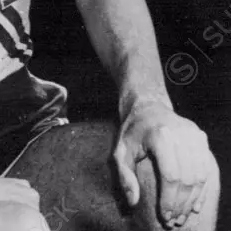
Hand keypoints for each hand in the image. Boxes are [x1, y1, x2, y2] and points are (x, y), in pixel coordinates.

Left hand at [114, 101, 213, 227]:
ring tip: (183, 215)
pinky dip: (202, 188)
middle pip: (187, 178)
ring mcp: (194, 135)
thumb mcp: (120, 151)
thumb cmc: (132, 133)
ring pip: (200, 175)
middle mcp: (180, 134)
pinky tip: (194, 204)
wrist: (147, 107)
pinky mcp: (201, 137)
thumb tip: (133, 202)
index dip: (169, 200)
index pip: (170, 176)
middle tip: (174, 221)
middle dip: (181, 204)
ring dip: (193, 199)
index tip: (164, 217)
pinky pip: (206, 168)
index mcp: (159, 136)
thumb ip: (124, 176)